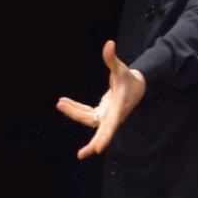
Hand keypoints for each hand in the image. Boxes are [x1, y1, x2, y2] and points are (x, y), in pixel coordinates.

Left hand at [56, 40, 146, 159]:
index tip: (98, 150)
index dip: (105, 137)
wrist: (137, 85)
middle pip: (100, 130)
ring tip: (59, 103)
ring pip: (89, 120)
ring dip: (74, 113)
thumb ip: (112, 59)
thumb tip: (109, 44)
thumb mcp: (121, 68)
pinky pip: (86, 114)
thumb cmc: (129, 77)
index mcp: (119, 108)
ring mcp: (107, 116)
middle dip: (90, 142)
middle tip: (80, 154)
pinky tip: (64, 103)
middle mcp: (113, 115)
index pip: (112, 125)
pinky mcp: (102, 114)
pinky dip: (76, 110)